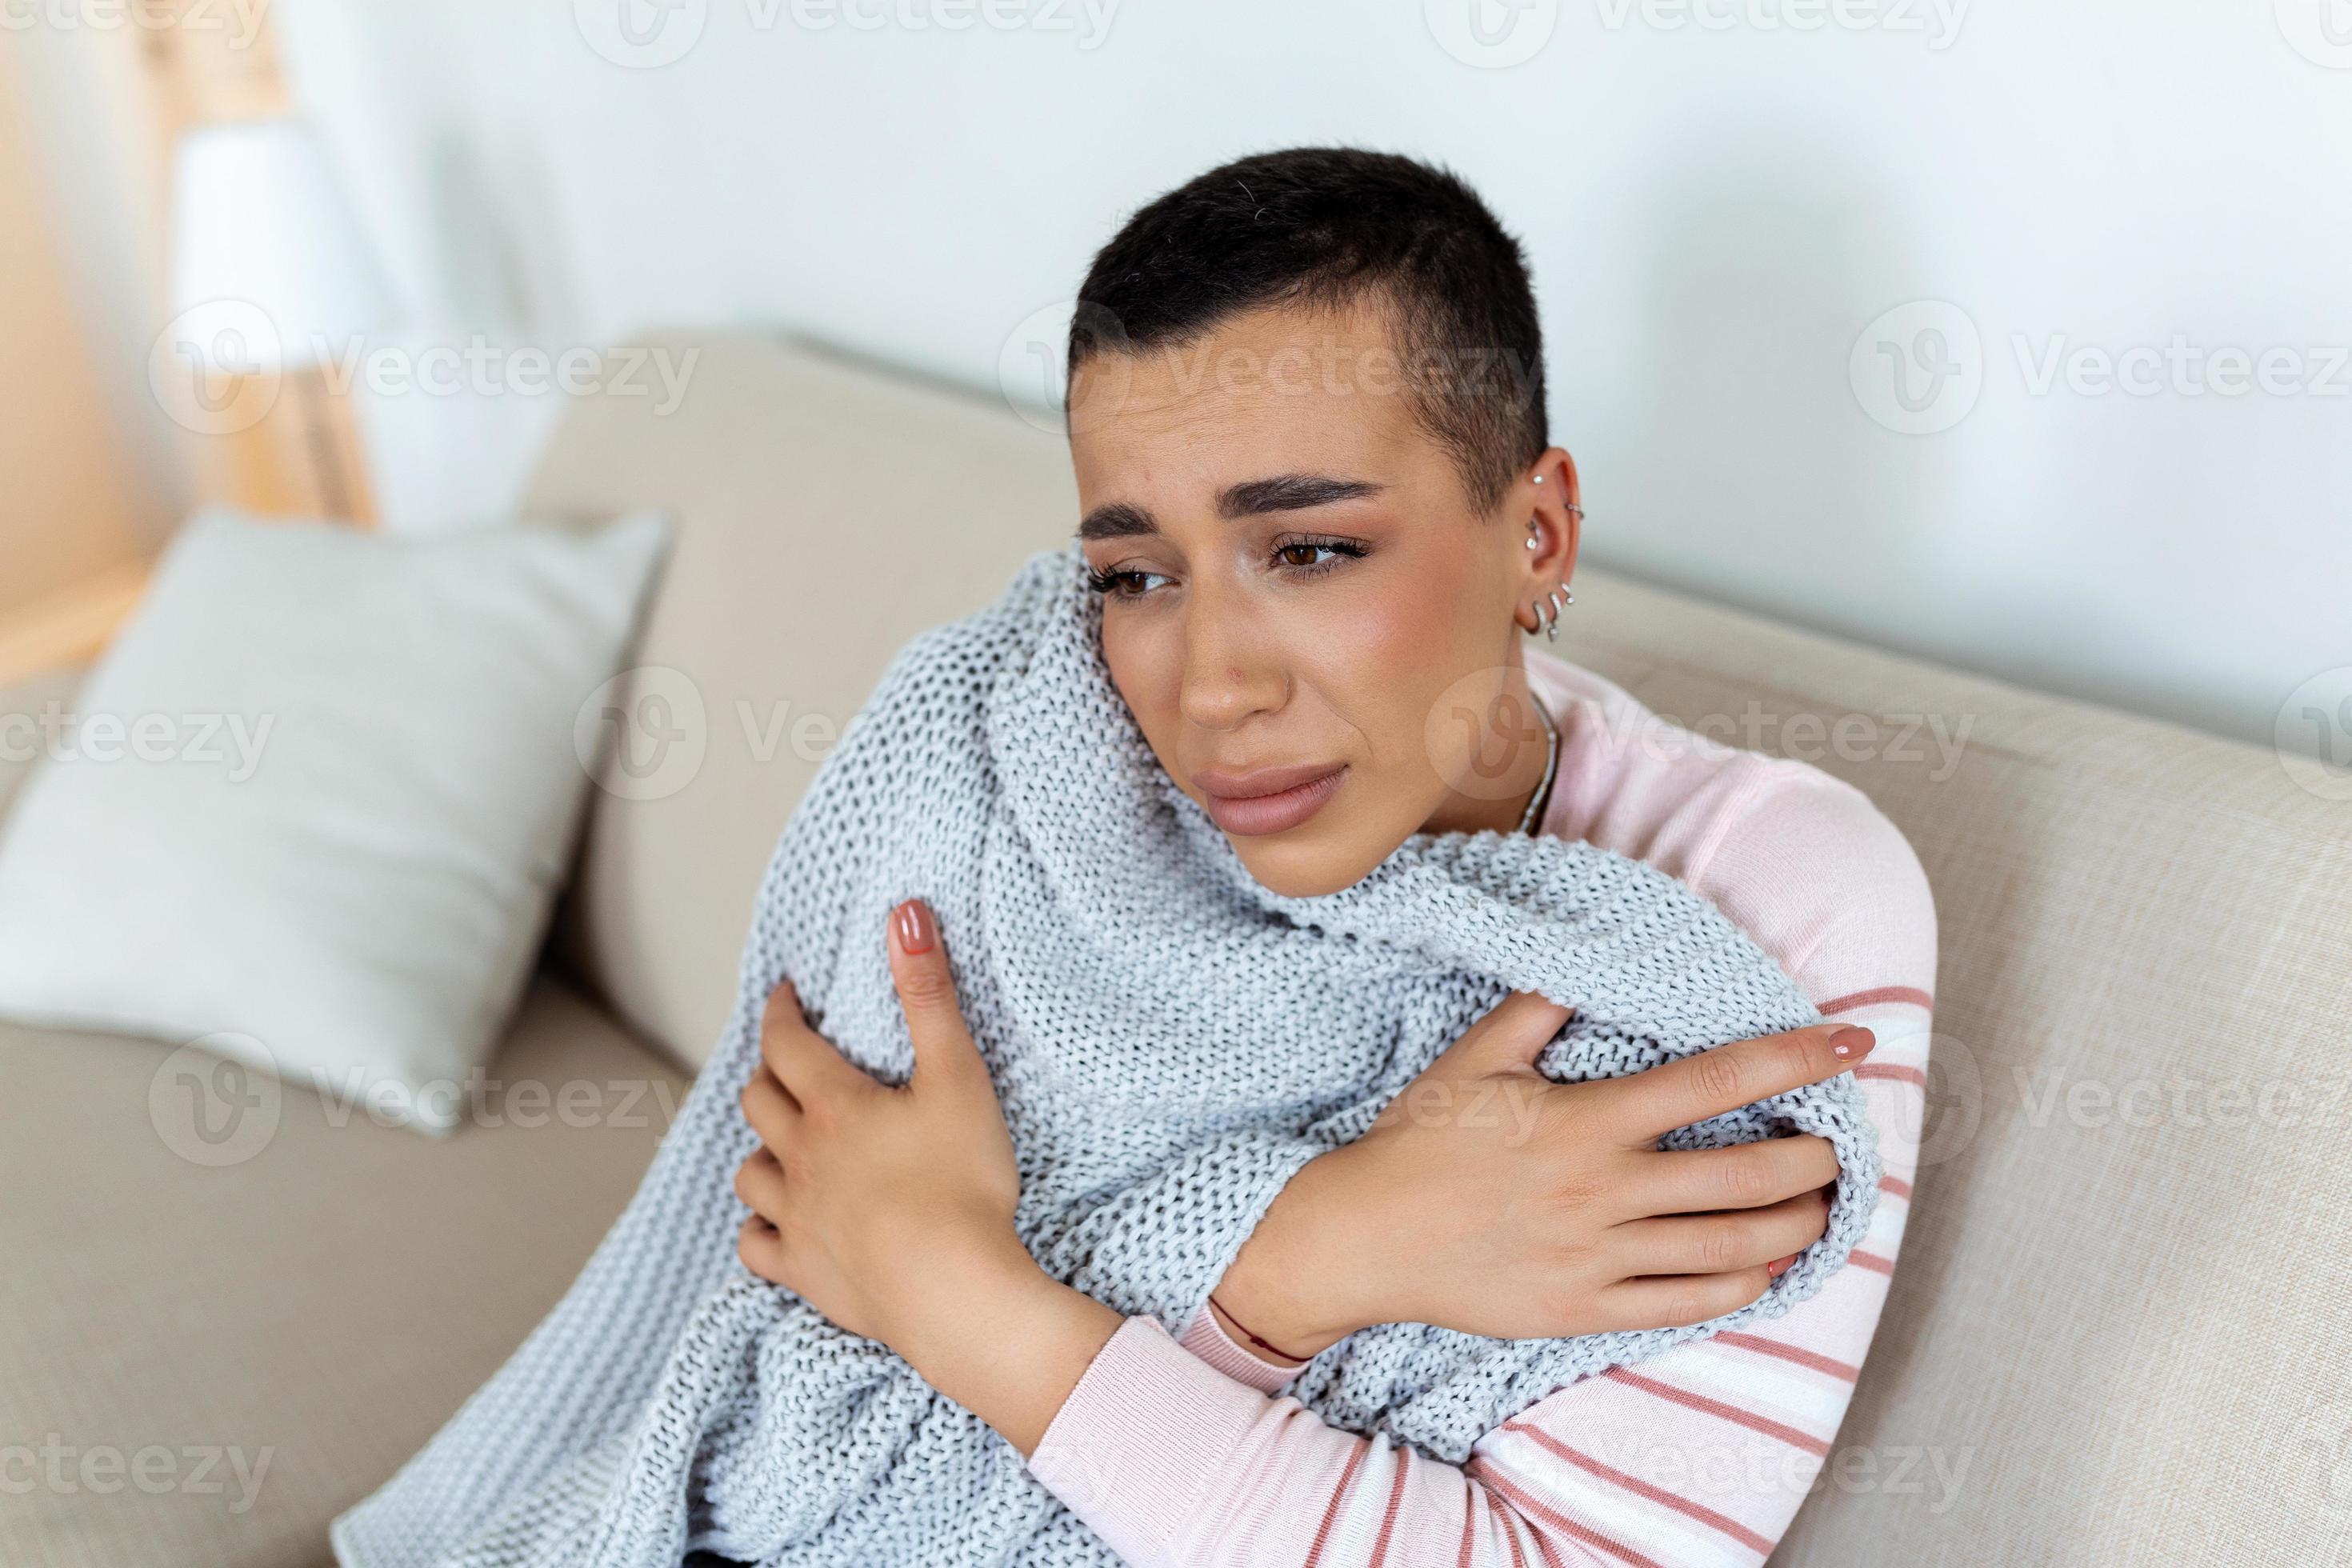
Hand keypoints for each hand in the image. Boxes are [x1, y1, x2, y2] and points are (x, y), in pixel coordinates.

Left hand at [733, 897, 1031, 1353]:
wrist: (953, 1292)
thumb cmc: (962, 1183)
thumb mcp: (958, 1076)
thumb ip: (929, 994)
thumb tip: (905, 914)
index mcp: (835, 1106)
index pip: (788, 1043)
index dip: (783, 1012)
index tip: (785, 994)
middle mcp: (801, 1158)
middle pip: (760, 1101)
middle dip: (770, 1072)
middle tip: (791, 1061)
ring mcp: (796, 1218)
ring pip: (750, 1171)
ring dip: (761, 1148)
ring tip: (784, 1140)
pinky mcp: (803, 1272)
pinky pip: (755, 1245)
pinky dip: (758, 1226)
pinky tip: (775, 1222)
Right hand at [1211, 994, 1872, 1360]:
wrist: (1366, 1237)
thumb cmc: (1420, 1140)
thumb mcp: (1476, 1058)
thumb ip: (1541, 1008)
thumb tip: (1585, 959)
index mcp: (1589, 1120)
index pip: (1717, 1079)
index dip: (1795, 1058)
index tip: (1851, 1044)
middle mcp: (1607, 1190)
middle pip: (1747, 1174)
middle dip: (1812, 1159)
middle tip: (1836, 1148)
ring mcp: (1602, 1256)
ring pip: (1732, 1245)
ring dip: (1794, 1225)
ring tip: (1818, 1208)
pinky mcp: (1588, 1309)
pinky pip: (1689, 1304)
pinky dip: (1742, 1286)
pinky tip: (1763, 1268)